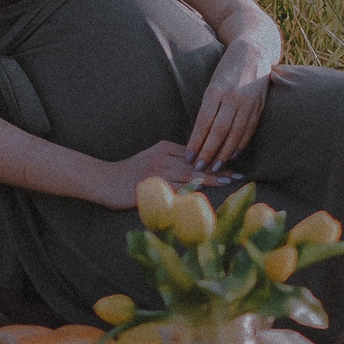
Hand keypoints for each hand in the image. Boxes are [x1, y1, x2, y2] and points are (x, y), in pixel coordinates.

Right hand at [92, 141, 230, 209]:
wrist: (104, 180)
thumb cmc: (128, 173)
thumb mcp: (151, 160)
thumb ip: (171, 162)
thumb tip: (194, 170)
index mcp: (165, 148)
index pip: (196, 153)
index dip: (215, 159)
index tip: (233, 164)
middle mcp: (164, 157)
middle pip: (197, 163)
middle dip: (219, 168)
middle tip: (239, 174)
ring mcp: (158, 171)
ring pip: (190, 174)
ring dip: (212, 178)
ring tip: (229, 182)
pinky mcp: (152, 185)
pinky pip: (177, 188)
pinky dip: (193, 191)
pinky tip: (208, 194)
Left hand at [186, 40, 272, 169]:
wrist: (254, 51)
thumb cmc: (227, 68)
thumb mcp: (212, 83)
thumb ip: (208, 106)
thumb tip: (199, 134)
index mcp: (216, 90)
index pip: (204, 122)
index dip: (196, 142)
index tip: (189, 158)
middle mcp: (232, 97)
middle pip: (219, 131)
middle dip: (208, 152)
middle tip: (199, 168)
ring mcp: (248, 103)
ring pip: (235, 134)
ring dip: (224, 153)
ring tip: (215, 167)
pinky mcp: (259, 107)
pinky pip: (249, 130)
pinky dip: (240, 145)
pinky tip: (233, 156)